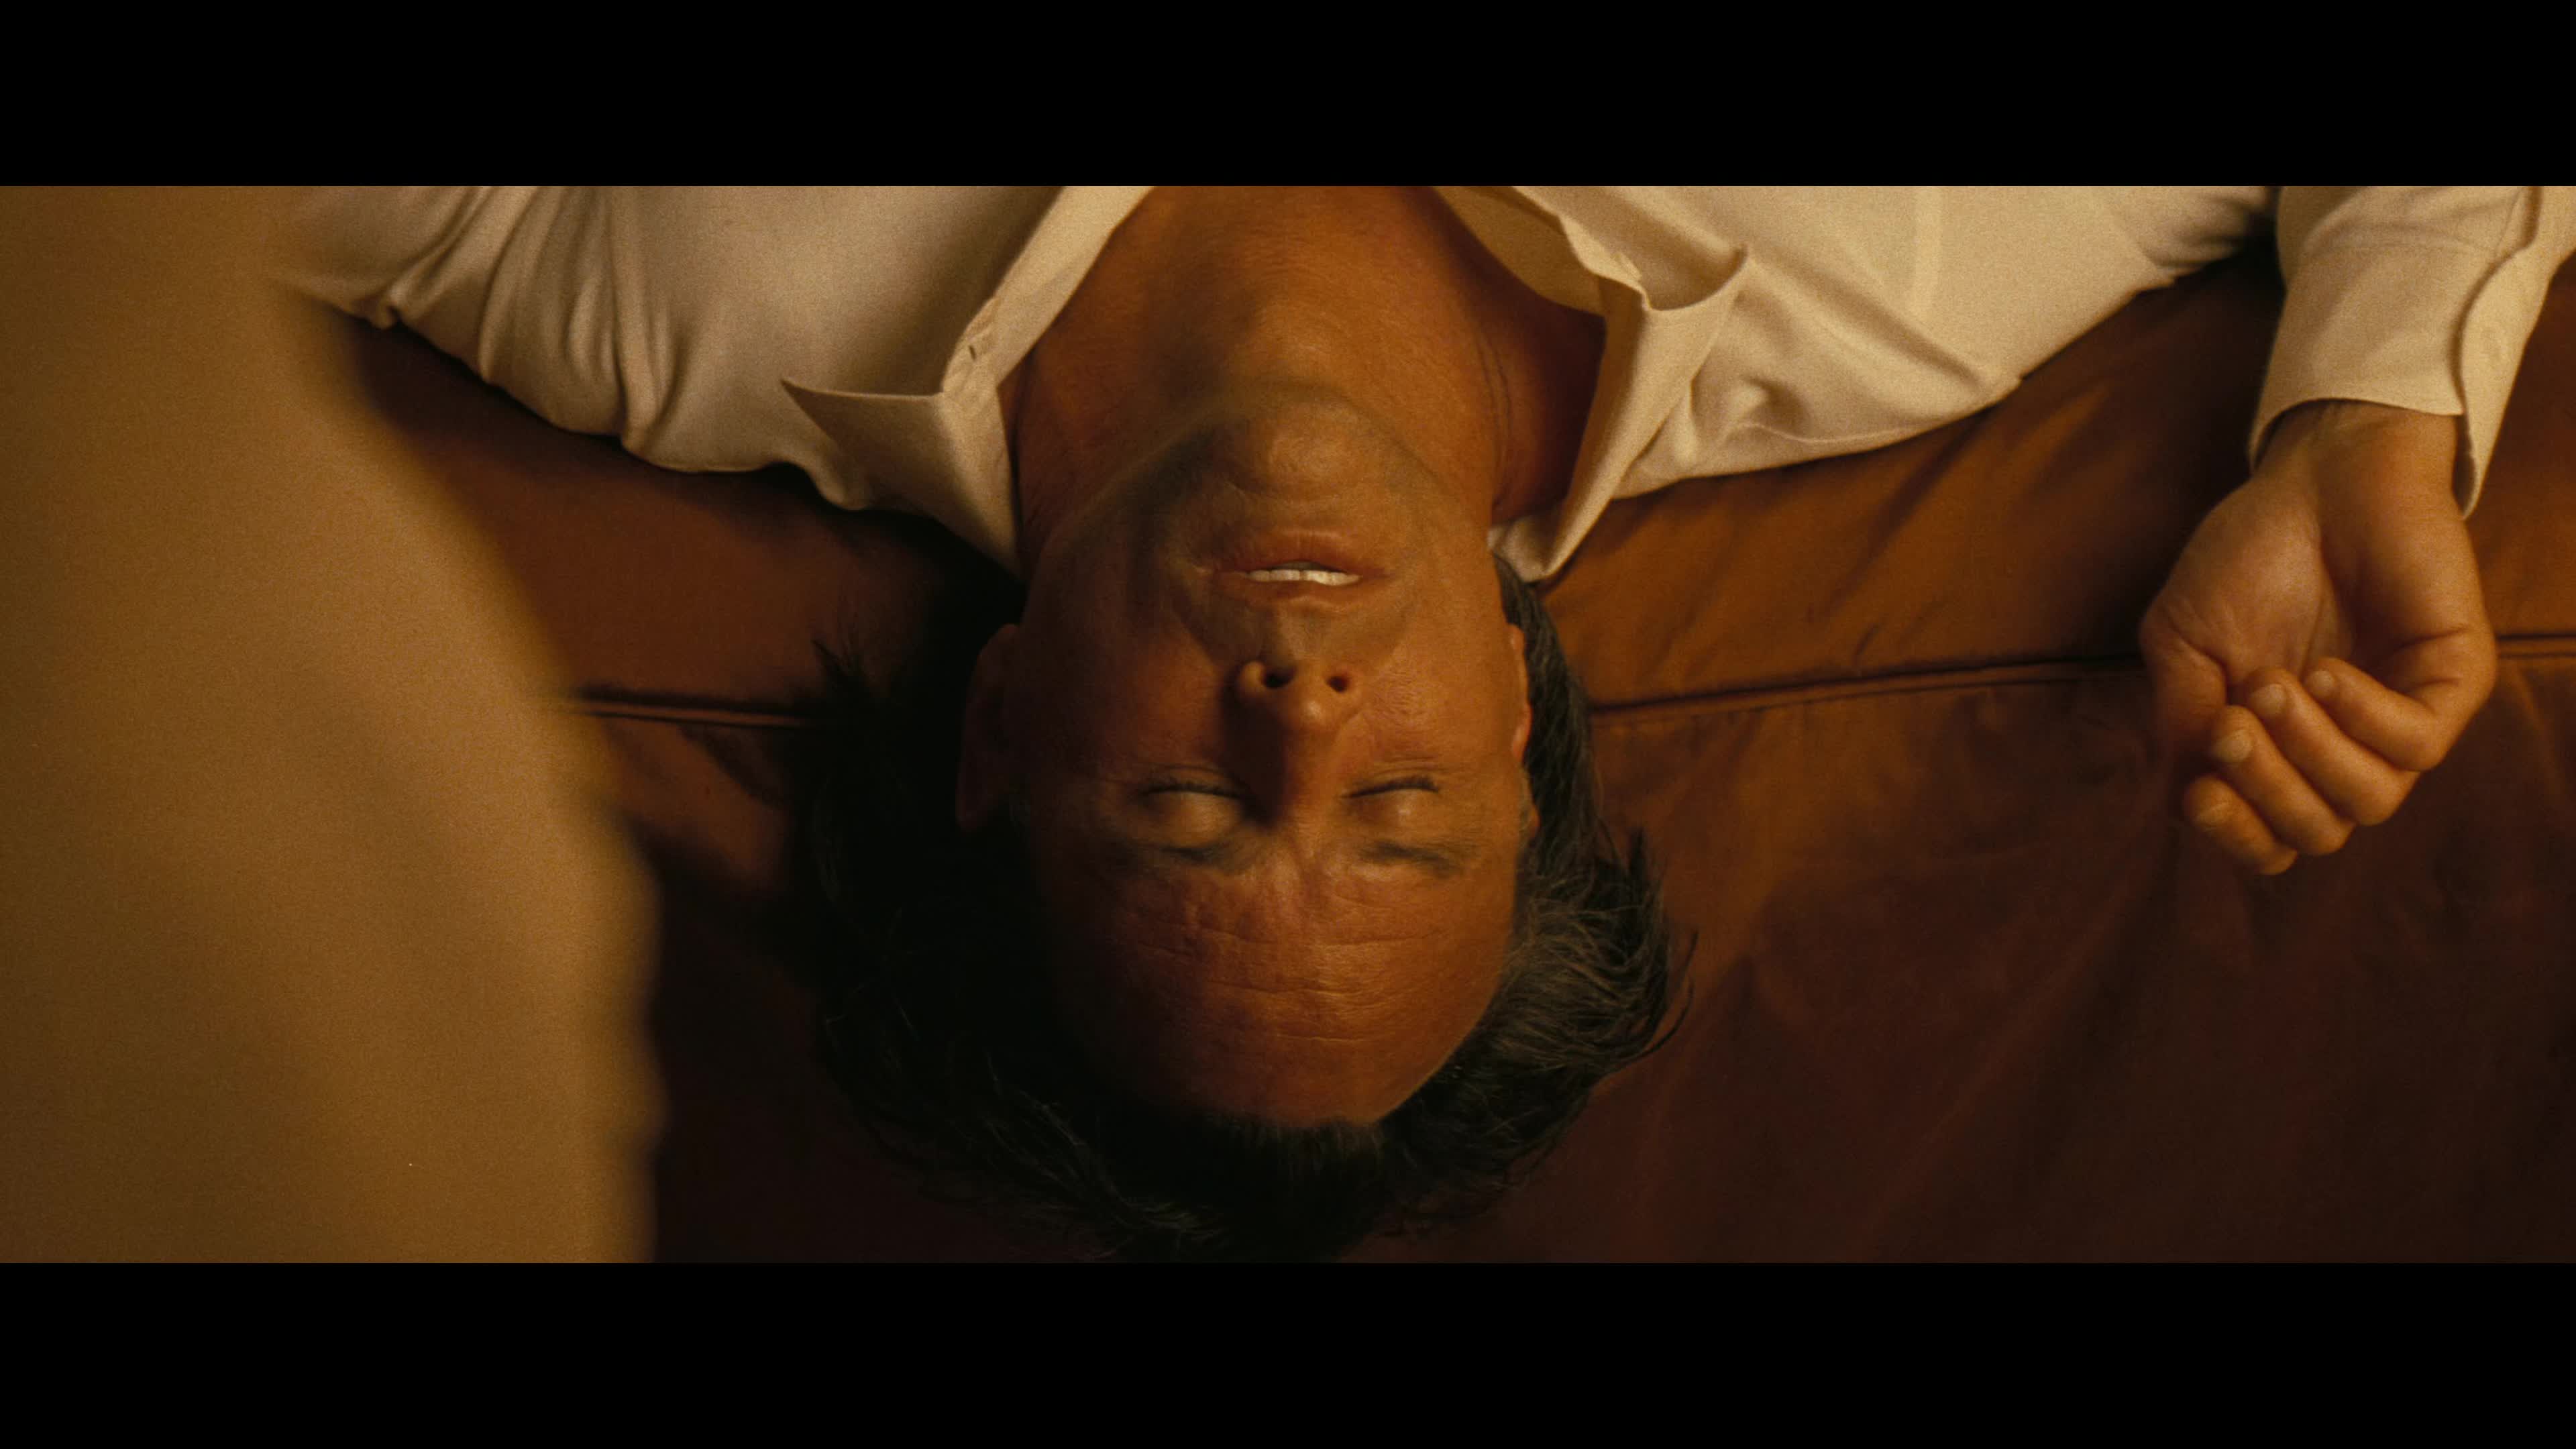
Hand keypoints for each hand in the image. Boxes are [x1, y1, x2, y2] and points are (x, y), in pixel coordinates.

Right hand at [2138, 400, 2494, 873]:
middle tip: (2230, 718)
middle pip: (2315, 834)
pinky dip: (2360, 717)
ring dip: (2307, 752)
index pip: (2268, 842)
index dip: (2234, 833)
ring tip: (2271, 684)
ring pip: (2367, 803)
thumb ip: (2181, 726)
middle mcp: (2343, 749)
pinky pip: (2416, 747)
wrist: (2318, 476)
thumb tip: (2185, 807)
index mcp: (2279, 752)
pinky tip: (2326, 670)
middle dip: (2262, 789)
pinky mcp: (2452, 685)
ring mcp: (2400, 721)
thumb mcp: (2185, 646)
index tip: (2200, 787)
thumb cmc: (2248, 556)